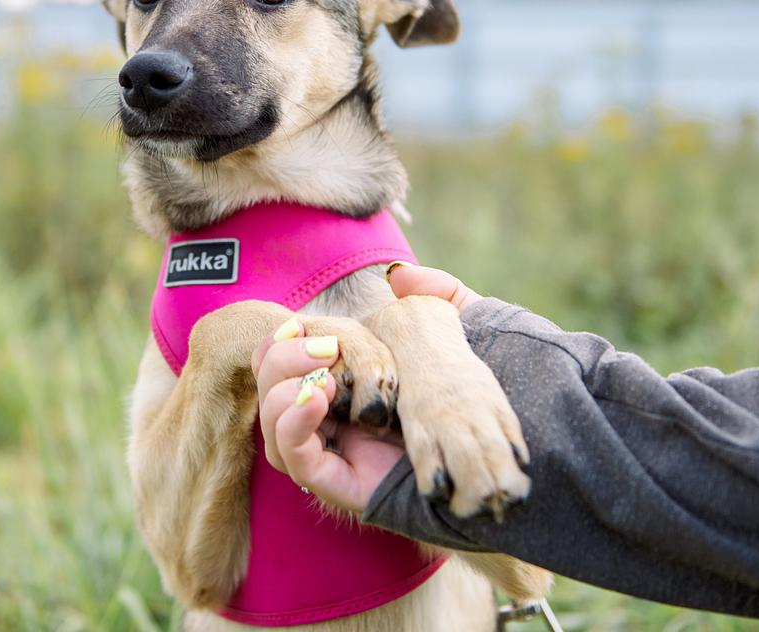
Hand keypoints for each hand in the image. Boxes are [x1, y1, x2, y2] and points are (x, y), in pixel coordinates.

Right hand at [251, 265, 487, 512]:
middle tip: (325, 351)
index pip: (277, 358)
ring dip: (284, 390)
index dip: (278, 341)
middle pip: (267, 384)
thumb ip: (433, 297)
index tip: (301, 325)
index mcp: (337, 379)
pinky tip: (319, 400)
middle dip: (283, 359)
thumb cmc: (471, 399)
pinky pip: (292, 456)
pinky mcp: (333, 482)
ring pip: (270, 419)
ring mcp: (326, 451)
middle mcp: (324, 415)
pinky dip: (294, 423)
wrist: (491, 460)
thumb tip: (400, 276)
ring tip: (325, 380)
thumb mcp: (454, 339)